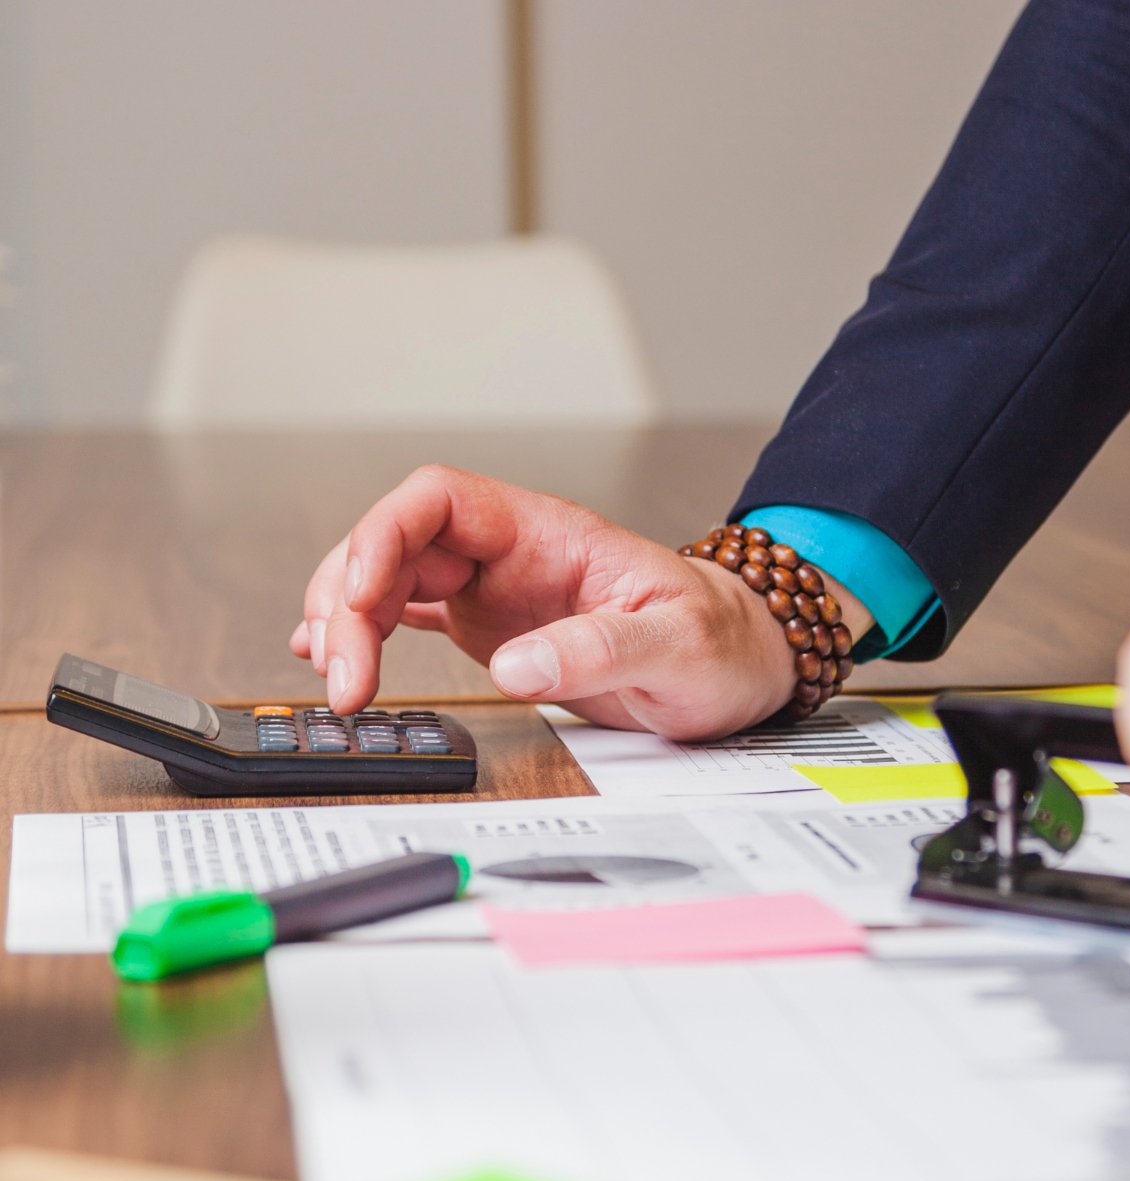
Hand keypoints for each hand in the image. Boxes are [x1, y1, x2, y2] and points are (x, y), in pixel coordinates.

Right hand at [290, 465, 866, 739]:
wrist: (743, 661)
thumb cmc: (722, 641)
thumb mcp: (678, 648)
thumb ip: (601, 650)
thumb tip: (514, 667)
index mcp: (549, 534)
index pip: (439, 500)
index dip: (382, 536)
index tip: (359, 598)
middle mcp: (512, 555)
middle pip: (397, 545)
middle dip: (350, 600)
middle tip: (344, 679)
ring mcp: (499, 592)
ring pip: (392, 581)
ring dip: (349, 621)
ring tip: (334, 677)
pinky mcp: (496, 631)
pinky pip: (412, 617)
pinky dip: (368, 635)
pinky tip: (337, 656)